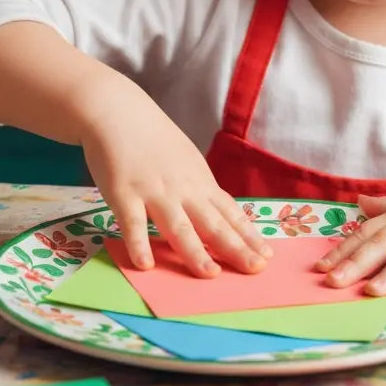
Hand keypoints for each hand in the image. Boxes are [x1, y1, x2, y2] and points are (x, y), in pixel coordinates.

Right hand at [79, 81, 271, 278]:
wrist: (117, 111)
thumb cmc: (152, 138)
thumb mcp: (186, 160)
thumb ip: (199, 188)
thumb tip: (219, 212)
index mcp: (199, 182)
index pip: (230, 213)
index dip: (248, 235)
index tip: (267, 255)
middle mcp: (182, 189)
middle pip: (213, 223)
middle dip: (235, 248)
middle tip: (255, 268)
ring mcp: (153, 192)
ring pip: (178, 226)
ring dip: (194, 251)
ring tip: (209, 273)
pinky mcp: (124, 194)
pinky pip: (133, 223)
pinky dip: (139, 244)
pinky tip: (145, 265)